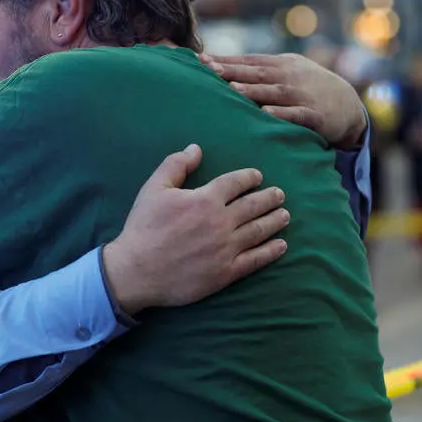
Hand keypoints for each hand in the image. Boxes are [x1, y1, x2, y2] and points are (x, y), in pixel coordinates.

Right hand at [102, 144, 289, 314]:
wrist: (137, 270)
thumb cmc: (143, 227)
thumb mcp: (153, 189)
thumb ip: (176, 165)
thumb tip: (196, 148)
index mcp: (205, 199)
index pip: (235, 183)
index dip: (249, 178)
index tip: (258, 177)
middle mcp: (221, 222)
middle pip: (253, 206)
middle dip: (269, 198)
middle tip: (279, 195)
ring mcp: (226, 248)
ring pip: (259, 231)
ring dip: (275, 221)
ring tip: (285, 215)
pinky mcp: (226, 272)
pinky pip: (256, 260)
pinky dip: (271, 251)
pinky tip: (281, 245)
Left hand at [200, 53, 367, 149]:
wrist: (348, 105)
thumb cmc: (310, 88)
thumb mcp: (290, 71)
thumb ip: (263, 70)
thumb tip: (228, 68)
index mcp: (281, 65)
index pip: (249, 61)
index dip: (226, 60)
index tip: (201, 60)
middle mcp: (289, 76)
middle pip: (257, 73)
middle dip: (232, 71)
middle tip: (209, 69)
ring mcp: (302, 95)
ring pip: (274, 92)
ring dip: (253, 90)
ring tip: (232, 89)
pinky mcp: (314, 115)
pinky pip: (296, 114)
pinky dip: (282, 113)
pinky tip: (266, 113)